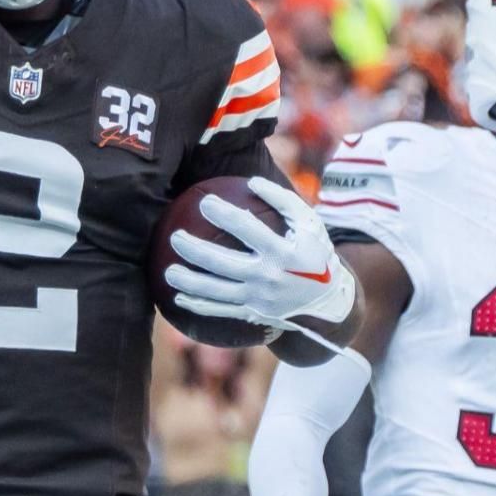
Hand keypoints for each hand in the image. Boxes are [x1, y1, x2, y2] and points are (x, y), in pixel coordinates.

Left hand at [164, 177, 356, 330]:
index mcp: (283, 252)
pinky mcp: (253, 314)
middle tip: (175, 236)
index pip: (246, 229)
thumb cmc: (314, 253)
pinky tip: (178, 298)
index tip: (204, 201)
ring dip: (189, 283)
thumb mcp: (309, 223)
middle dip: (195, 250)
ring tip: (168, 272)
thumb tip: (251, 181)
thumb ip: (282, 200)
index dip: (223, 214)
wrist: (327, 301)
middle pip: (222, 263)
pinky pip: (220, 311)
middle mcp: (269, 277)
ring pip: (216, 292)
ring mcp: (259, 299)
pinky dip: (197, 306)